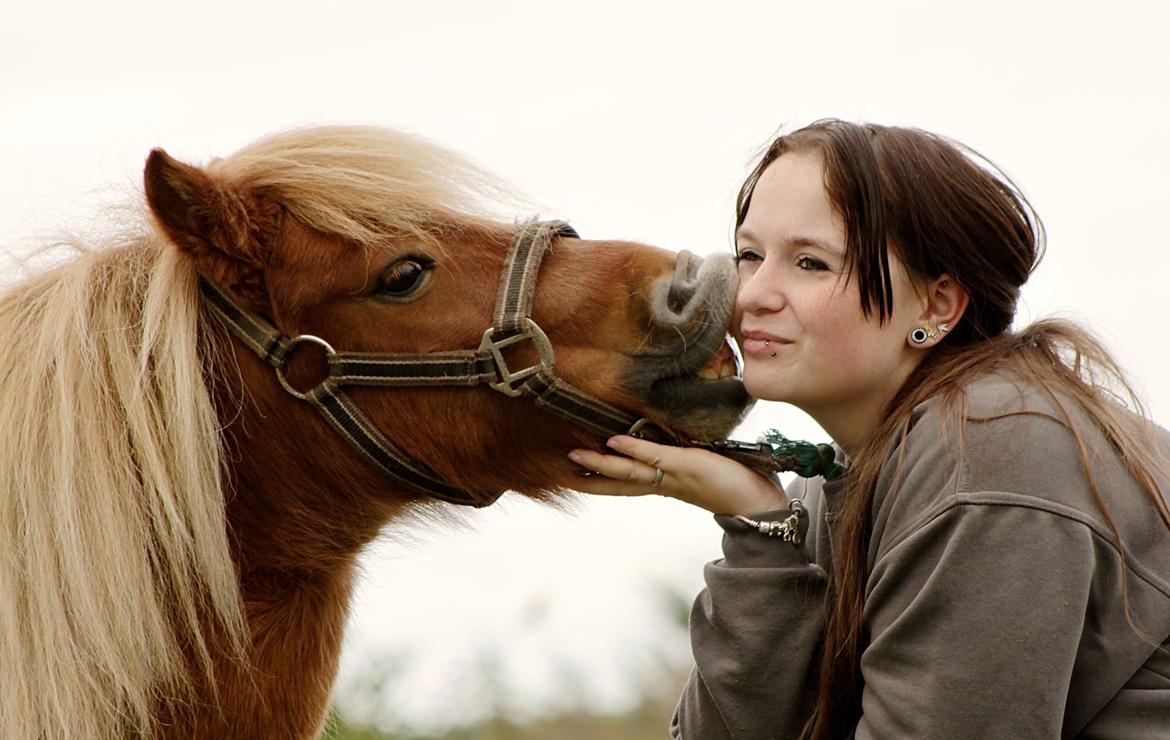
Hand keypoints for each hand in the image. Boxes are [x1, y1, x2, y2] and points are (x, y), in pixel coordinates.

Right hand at [568, 435, 787, 515]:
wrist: (760, 501)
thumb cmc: (733, 481)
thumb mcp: (700, 466)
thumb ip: (680, 458)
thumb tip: (664, 446)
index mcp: (663, 484)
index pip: (623, 482)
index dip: (596, 479)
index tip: (570, 474)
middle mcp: (662, 484)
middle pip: (617, 481)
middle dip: (588, 477)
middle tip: (556, 470)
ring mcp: (672, 475)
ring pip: (628, 471)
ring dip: (600, 464)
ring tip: (572, 457)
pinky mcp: (687, 465)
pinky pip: (654, 456)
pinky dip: (632, 449)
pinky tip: (612, 443)